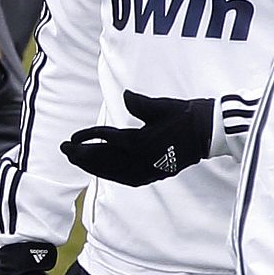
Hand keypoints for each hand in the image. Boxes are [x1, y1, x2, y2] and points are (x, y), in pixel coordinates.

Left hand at [60, 90, 212, 185]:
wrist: (209, 133)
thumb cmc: (184, 115)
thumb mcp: (160, 106)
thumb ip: (139, 104)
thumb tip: (125, 96)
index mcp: (138, 141)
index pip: (104, 140)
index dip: (85, 138)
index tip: (72, 139)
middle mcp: (140, 159)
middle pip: (103, 160)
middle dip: (81, 156)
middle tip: (64, 151)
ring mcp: (148, 169)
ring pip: (113, 172)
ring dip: (93, 167)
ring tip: (77, 161)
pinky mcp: (155, 174)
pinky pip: (127, 179)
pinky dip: (112, 176)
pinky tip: (104, 173)